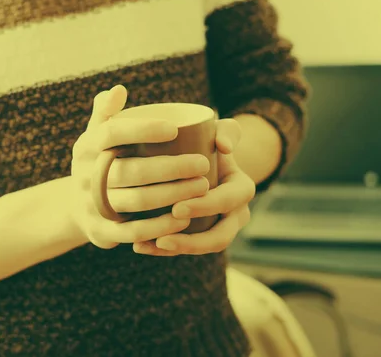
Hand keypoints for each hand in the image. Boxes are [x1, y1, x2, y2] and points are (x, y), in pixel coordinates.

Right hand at [70, 85, 211, 248]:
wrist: (77, 206)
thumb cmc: (101, 161)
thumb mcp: (97, 135)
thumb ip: (107, 111)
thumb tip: (118, 89)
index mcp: (85, 146)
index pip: (111, 133)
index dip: (142, 130)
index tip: (174, 129)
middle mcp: (83, 176)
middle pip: (129, 171)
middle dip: (171, 168)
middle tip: (202, 164)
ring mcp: (90, 205)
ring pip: (135, 201)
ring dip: (173, 195)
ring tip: (203, 187)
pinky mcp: (100, 232)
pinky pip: (133, 232)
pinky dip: (161, 226)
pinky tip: (186, 218)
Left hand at [133, 118, 255, 255]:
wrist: (205, 160)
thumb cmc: (210, 142)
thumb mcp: (221, 131)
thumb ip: (227, 130)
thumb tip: (224, 146)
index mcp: (241, 189)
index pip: (228, 202)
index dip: (205, 207)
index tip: (177, 207)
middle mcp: (235, 214)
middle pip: (220, 236)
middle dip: (193, 241)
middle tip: (163, 236)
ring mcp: (219, 229)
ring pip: (202, 248)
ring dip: (175, 250)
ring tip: (145, 245)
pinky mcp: (201, 237)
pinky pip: (185, 250)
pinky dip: (162, 251)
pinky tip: (139, 246)